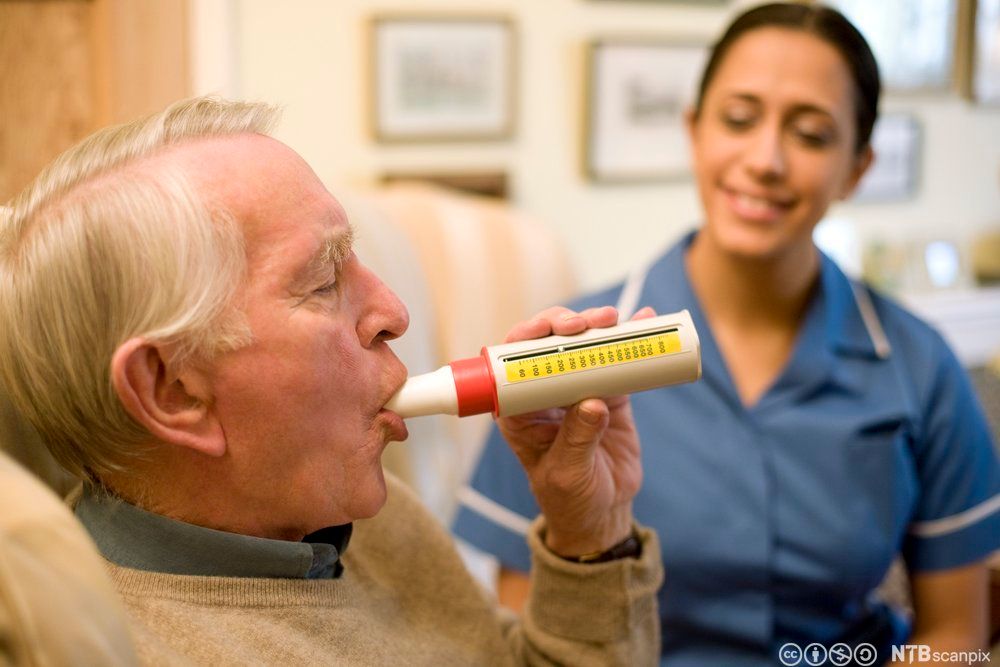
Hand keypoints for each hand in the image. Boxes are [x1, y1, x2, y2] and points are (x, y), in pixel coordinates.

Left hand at [496, 305, 654, 557]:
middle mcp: (544, 391)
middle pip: (549, 344)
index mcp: (519, 408)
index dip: (528, 336)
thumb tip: (593, 403)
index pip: (515, 362)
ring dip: (598, 326)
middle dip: (566, 325)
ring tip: (616, 319)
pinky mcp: (609, 392)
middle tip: (588, 323)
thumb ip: (577, 440)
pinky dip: (632, 340)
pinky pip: (618, 360)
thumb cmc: (570, 498)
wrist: (602, 513)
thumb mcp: (568, 473)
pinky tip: (646, 321)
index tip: (551, 329)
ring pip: (583, 345)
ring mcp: (578, 388)